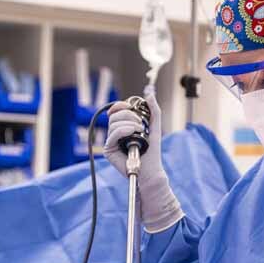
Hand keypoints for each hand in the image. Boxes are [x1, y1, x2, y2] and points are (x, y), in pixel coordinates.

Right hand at [104, 88, 183, 232]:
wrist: (150, 170)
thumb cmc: (152, 151)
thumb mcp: (155, 126)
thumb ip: (153, 109)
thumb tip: (149, 93)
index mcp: (123, 127)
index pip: (116, 111)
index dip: (120, 105)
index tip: (129, 105)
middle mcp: (115, 133)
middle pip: (114, 115)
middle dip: (128, 115)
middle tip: (141, 124)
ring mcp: (111, 141)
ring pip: (113, 123)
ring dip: (129, 123)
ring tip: (140, 132)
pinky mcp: (108, 149)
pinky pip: (113, 133)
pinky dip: (124, 130)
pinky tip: (133, 133)